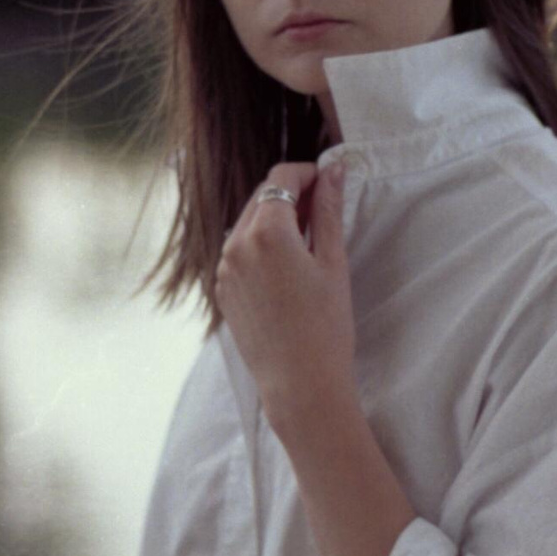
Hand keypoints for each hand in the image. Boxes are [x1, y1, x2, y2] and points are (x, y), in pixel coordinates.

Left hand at [216, 159, 353, 428]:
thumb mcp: (333, 263)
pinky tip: (286, 266)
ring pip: (248, 223)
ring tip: (307, 239)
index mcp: (267, 232)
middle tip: (322, 206)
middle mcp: (237, 244)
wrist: (299, 384)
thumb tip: (332, 171)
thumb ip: (328, 211)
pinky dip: (260, 245)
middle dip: (291, 193)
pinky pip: (239, 251)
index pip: (281, 177)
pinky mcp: (222, 288)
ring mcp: (224, 267)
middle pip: (262, 195)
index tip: (327, 181)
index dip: (307, 172)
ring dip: (274, 219)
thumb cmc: (326, 326)